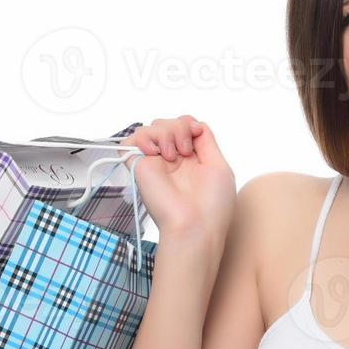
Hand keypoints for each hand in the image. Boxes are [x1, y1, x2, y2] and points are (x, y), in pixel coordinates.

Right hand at [125, 116, 235, 246]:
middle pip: (168, 123)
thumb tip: (195, 124)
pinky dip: (142, 138)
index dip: (189, 124)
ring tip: (172, 156)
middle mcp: (171, 160)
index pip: (184, 126)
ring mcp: (154, 163)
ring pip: (151, 127)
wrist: (194, 226)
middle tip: (185, 151)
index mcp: (191, 159)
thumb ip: (207, 142)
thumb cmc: (212, 204)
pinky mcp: (138, 167)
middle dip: (179, 128)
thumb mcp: (219, 165)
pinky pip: (129, 141)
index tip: (195, 136)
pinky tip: (154, 152)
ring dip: (165, 133)